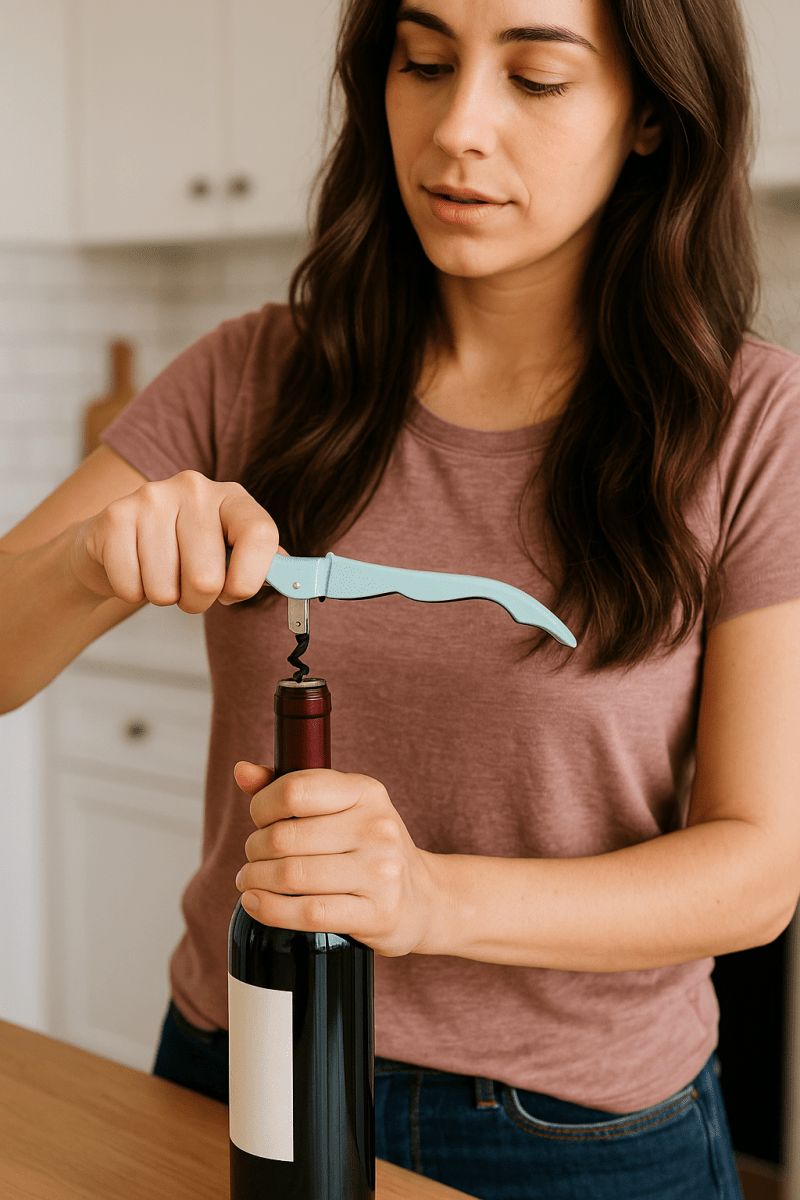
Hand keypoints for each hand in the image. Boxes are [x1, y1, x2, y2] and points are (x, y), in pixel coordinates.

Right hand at [68, 469, 288, 611]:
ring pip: (165, 589)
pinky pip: (130, 586)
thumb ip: (264, 564)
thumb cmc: (182, 551)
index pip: (261, 534)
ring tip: (159, 573)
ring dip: (163, 597)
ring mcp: (151, 497)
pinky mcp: (114, 517)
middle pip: (207, 578)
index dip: (250, 578)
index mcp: (232, 497)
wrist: (117, 539)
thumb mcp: (228, 551)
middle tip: (187, 587)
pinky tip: (134, 570)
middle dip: (197, 601)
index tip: (234, 594)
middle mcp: (194, 488)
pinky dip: (132, 592)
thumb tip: (299, 580)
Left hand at [233, 761, 444, 956]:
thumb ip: (292, 788)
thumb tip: (242, 771)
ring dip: (256, 880)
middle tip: (252, 858)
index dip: (262, 806)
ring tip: (250, 881)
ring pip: (292, 875)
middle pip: (285, 837)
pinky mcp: (377, 914)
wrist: (425, 898)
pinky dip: (271, 910)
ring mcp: (380, 872)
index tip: (258, 820)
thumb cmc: (369, 848)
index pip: (295, 790)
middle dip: (254, 849)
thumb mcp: (342, 808)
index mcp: (366, 792)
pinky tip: (257, 904)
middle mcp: (376, 827)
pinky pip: (309, 913)